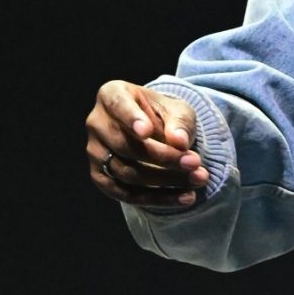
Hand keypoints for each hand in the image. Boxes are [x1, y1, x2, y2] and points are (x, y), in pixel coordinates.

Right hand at [85, 80, 208, 207]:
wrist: (154, 132)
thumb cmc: (163, 115)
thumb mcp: (178, 110)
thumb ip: (179, 123)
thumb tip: (179, 142)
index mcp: (112, 95)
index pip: (118, 106)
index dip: (131, 119)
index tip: (146, 131)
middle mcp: (97, 123)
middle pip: (126, 146)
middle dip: (163, 158)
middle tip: (195, 162)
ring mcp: (95, 152)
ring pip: (127, 173)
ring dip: (166, 180)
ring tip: (198, 178)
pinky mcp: (101, 177)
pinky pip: (126, 194)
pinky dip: (158, 199)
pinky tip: (185, 197)